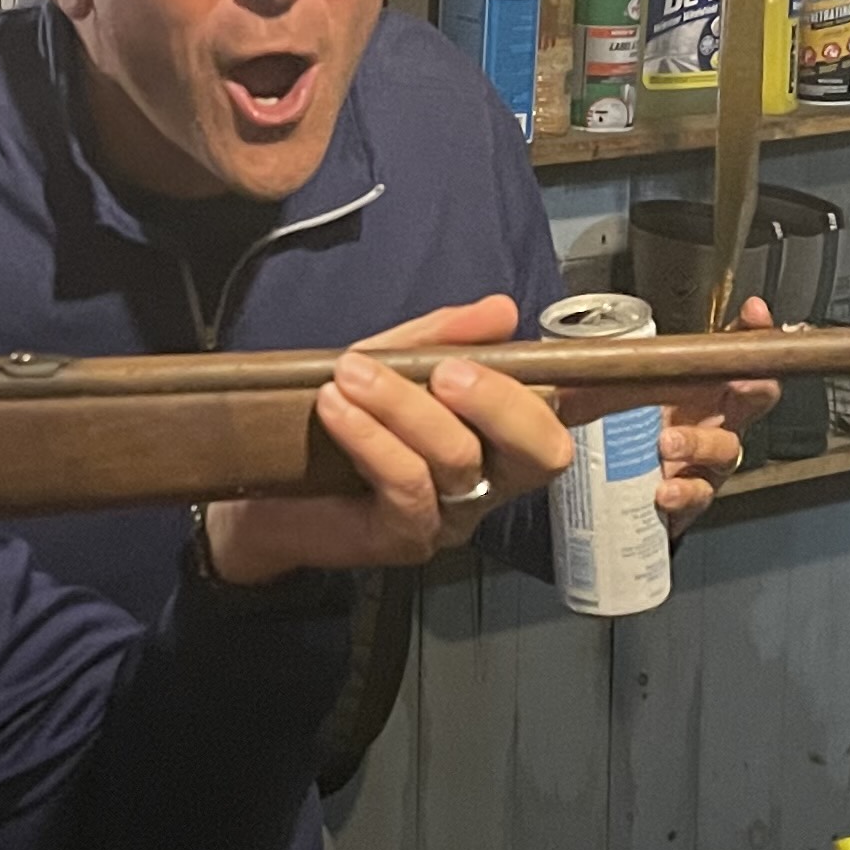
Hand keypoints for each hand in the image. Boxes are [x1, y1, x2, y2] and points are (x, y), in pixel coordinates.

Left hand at [203, 297, 573, 582]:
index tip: (592, 366)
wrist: (256, 495)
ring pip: (459, 459)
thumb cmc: (330, 427)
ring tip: (352, 372)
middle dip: (499, 401)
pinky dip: (373, 437)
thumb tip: (502, 311)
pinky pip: (406, 484)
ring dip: (405, 405)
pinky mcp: (405, 538)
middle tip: (445, 369)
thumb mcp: (385, 362)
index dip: (593, 396)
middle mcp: (489, 483)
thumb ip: (440, 336)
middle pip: (539, 452)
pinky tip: (338, 406)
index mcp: (497, 438)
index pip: (558, 418)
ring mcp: (452, 517)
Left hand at [566, 296, 783, 527]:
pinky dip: (684, 493)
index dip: (753, 333)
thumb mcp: (604, 390)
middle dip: (755, 388)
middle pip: (754, 399)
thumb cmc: (611, 430)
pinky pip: (698, 496)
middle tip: (740, 384)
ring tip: (667, 444)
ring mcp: (706, 463)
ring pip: (725, 450)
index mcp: (698, 389)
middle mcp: (712, 422)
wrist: (600, 490)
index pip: (734, 354)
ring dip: (700, 444)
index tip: (753, 313)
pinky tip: (663, 491)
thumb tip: (583, 352)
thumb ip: (599, 366)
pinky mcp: (689, 500)